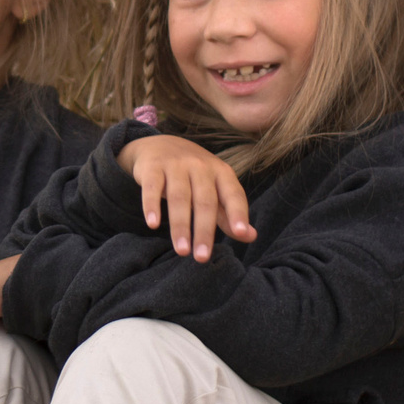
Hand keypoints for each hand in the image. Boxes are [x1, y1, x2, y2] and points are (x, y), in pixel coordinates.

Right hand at [120, 135, 255, 261]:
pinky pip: (152, 188)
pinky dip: (152, 206)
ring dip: (180, 226)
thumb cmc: (193, 175)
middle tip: (202, 258)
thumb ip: (229, 214)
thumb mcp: (214, 190)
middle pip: (204, 201)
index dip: (238, 213)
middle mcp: (201, 166)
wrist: (160, 144)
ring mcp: (176, 164)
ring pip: (179, 198)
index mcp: (221, 172)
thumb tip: (251, 236)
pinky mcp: (152, 166)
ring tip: (182, 251)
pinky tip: (153, 224)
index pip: (233, 194)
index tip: (241, 233)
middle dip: (204, 231)